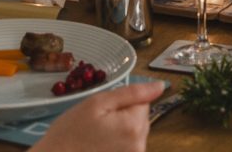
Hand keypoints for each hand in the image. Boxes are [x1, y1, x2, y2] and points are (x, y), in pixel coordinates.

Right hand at [32, 81, 164, 151]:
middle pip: (140, 119)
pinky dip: (116, 145)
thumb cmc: (70, 131)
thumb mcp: (97, 103)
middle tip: (97, 124)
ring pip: (134, 133)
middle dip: (122, 117)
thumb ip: (131, 93)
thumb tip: (160, 86)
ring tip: (96, 137)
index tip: (104, 111)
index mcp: (135, 126)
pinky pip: (128, 147)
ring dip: (119, 132)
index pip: (143, 102)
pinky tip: (99, 147)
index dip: (122, 103)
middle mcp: (140, 146)